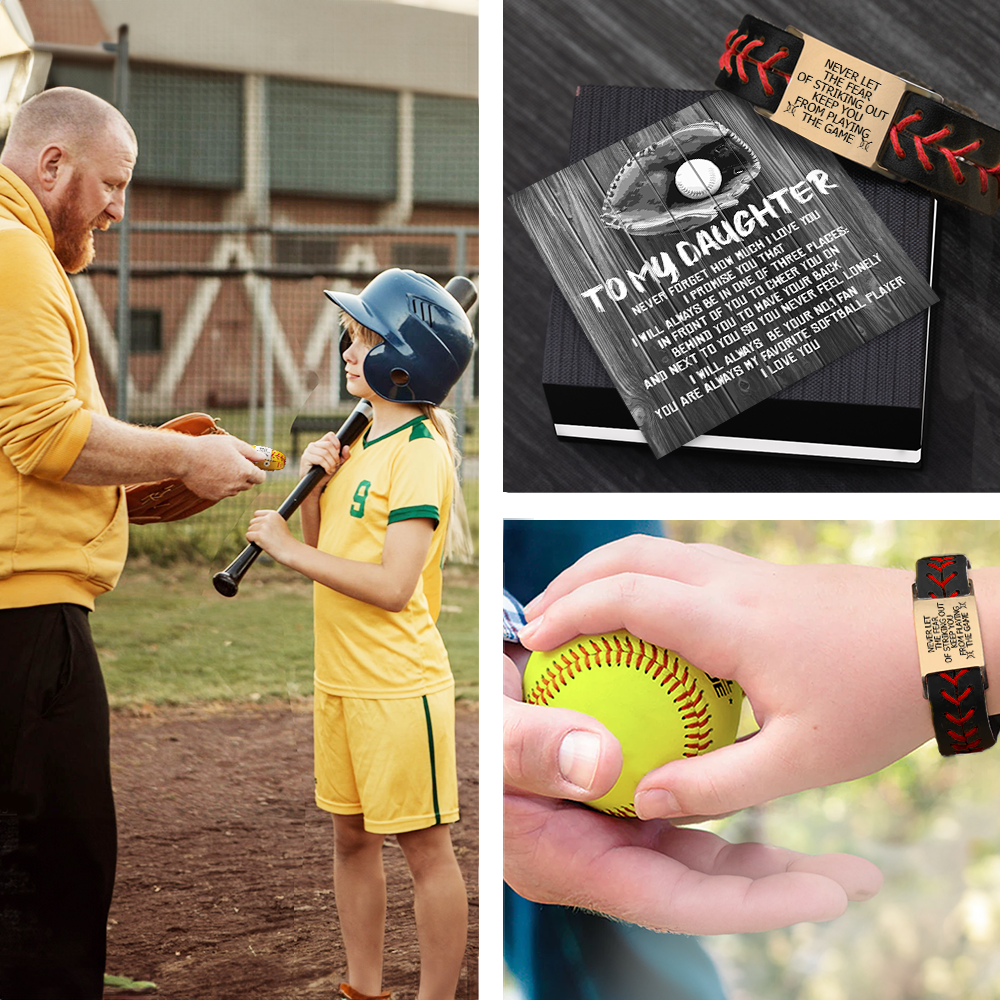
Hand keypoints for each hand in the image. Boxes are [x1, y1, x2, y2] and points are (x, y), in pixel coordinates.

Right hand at [180, 435, 264, 499]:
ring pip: (235, 489)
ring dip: (233, 482)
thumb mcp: (232, 443)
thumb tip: (262, 457)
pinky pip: (222, 493)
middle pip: (249, 484)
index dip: (258, 471)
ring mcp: (224, 492)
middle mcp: (237, 484)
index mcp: (244, 471)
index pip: (261, 478)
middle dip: (246, 476)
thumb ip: (251, 452)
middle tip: (234, 465)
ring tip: (220, 468)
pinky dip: (220, 486)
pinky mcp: (213, 496)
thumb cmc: (209, 447)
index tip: (252, 466)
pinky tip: (211, 475)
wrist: (184, 459)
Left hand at [246, 509, 297, 564]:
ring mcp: (263, 527)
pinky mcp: (259, 535)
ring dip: (254, 536)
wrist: (290, 551)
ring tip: (264, 541)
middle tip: (264, 537)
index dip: (258, 522)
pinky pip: (248, 535)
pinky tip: (258, 544)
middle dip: (255, 529)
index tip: (262, 529)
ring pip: (250, 529)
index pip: (257, 514)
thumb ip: (269, 520)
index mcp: (273, 514)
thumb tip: (256, 520)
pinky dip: (251, 540)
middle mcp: (268, 518)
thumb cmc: (285, 540)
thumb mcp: (280, 524)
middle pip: (252, 522)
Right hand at [299, 433, 349, 485]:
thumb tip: (346, 447)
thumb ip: (344, 456)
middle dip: (335, 456)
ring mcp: (308, 451)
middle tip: (336, 464)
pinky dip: (326, 466)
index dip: (337, 443)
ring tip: (332, 469)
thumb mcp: (337, 463)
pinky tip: (327, 471)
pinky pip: (320, 459)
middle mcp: (313, 445)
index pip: (330, 435)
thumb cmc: (326, 472)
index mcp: (321, 444)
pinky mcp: (305, 458)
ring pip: (324, 453)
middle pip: (328, 445)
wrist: (316, 484)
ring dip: (331, 463)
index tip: (339, 453)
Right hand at [503, 650, 882, 932]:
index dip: (750, 906)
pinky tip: (764, 773)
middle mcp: (602, 852)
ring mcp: (614, 821)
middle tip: (857, 877)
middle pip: (704, 883)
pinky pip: (684, 797)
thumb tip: (605, 767)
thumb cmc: (466, 735)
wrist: (461, 708)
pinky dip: (725, 789)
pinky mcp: (623, 786)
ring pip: (702, 844)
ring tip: (838, 851)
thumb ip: (533, 750)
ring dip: (767, 847)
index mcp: (574, 863)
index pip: (675, 899)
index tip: (824, 899)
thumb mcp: (489, 740)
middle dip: (781, 886)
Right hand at [519, 536, 935, 822]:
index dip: (570, 613)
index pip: (627, 598)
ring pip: (655, 551)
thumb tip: (650, 798)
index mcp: (734, 624)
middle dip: (572, 580)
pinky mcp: (763, 575)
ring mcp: (749, 572)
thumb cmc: (884, 694)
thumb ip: (718, 783)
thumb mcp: (802, 761)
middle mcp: (733, 584)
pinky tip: (646, 622)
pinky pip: (683, 564)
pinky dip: (642, 580)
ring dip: (606, 573)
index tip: (535, 639)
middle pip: (628, 555)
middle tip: (539, 618)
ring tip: (578, 612)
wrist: (951, 639)